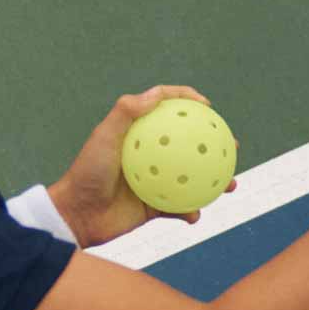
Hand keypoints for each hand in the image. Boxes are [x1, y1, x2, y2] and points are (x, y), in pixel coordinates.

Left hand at [51, 85, 231, 246]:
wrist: (77, 215)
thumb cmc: (86, 172)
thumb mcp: (103, 137)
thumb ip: (126, 112)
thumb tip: (157, 94)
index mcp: (139, 134)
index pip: (167, 109)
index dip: (189, 101)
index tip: (208, 106)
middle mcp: (151, 155)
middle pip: (190, 143)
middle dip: (216, 144)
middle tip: (232, 146)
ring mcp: (156, 180)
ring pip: (194, 177)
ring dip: (216, 181)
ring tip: (230, 184)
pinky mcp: (155, 206)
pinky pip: (180, 208)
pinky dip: (190, 211)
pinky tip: (195, 214)